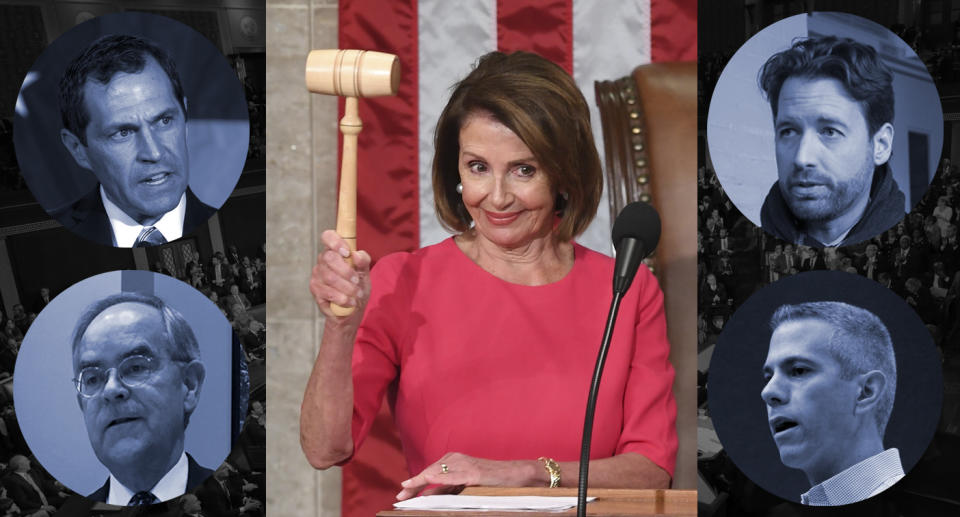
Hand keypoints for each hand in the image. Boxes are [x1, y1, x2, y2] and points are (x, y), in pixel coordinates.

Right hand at [310, 230, 371, 320]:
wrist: (353, 308)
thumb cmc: (358, 286)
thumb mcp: (365, 272)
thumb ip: (363, 261)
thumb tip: (356, 254)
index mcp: (335, 250)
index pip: (328, 236)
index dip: (335, 241)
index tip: (347, 252)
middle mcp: (323, 259)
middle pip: (329, 257)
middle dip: (346, 271)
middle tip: (357, 280)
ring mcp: (317, 274)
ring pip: (330, 277)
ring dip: (347, 288)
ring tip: (357, 294)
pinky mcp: (315, 288)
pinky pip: (328, 292)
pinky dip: (342, 298)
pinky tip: (350, 302)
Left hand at [395, 452, 537, 500]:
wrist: (516, 474)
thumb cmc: (492, 480)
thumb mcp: (465, 485)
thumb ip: (447, 488)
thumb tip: (427, 496)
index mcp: (454, 461)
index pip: (430, 472)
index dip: (414, 483)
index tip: (401, 494)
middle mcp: (457, 459)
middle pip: (430, 472)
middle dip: (414, 485)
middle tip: (400, 497)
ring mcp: (465, 465)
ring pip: (438, 472)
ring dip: (421, 481)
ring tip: (407, 489)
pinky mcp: (474, 473)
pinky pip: (453, 476)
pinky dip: (440, 478)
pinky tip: (428, 480)